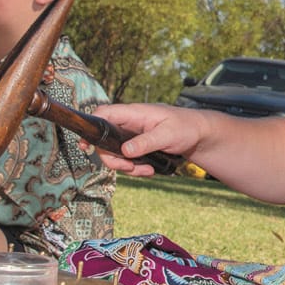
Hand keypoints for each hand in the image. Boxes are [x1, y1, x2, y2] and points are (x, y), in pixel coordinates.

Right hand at [92, 103, 206, 176]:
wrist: (199, 135)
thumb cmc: (186, 127)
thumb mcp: (168, 135)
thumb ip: (146, 142)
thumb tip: (125, 151)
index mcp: (134, 113)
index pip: (104, 114)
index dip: (91, 127)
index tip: (85, 145)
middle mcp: (129, 124)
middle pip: (105, 141)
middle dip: (113, 159)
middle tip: (129, 168)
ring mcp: (132, 136)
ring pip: (115, 154)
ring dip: (127, 167)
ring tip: (147, 170)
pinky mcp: (137, 147)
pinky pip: (127, 160)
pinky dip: (135, 169)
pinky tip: (149, 170)